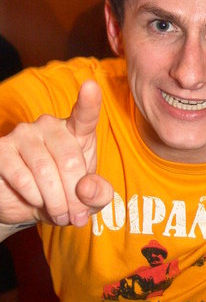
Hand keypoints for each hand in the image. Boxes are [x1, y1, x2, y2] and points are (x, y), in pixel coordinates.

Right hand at [0, 80, 112, 226]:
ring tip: (59, 214)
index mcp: (76, 132)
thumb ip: (99, 194)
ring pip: (45, 171)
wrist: (25, 207)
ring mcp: (23, 135)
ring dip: (55, 201)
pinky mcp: (1, 150)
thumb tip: (86, 188)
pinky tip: (35, 200)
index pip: (84, 115)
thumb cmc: (63, 195)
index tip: (91, 86)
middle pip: (69, 160)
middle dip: (75, 196)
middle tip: (75, 216)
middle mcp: (49, 126)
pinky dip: (34, 197)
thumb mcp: (88, 200)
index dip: (89, 101)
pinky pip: (22, 176)